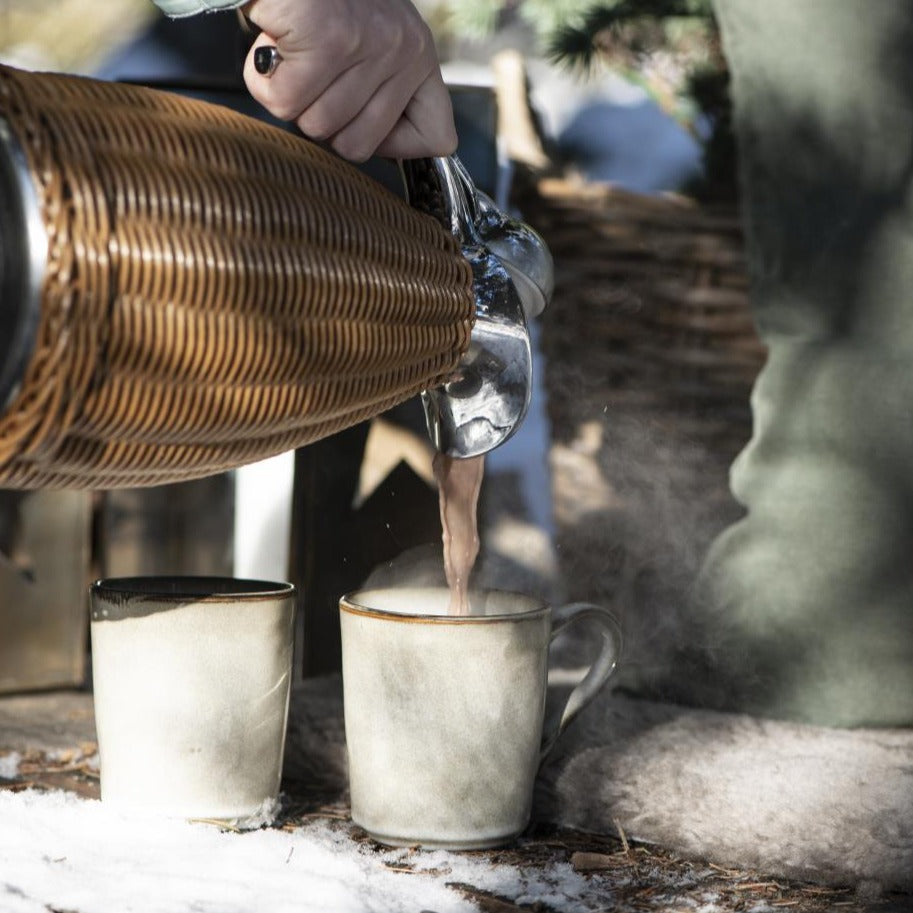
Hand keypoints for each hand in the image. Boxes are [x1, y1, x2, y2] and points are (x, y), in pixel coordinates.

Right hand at [242, 0, 457, 161]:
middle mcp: (404, 50)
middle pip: (356, 146)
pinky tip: (274, 49)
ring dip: (288, 97)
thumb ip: (380, 93)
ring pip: (318, 126)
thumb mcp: (371, 44)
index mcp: (420, 56)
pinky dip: (264, 82)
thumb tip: (370, 145)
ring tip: (292, 55)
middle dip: (320, 119)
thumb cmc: (317, 2)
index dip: (392, 144)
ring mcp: (369, 44)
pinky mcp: (329, 38)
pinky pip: (286, 101)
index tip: (360, 118)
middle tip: (311, 75)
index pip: (436, 137)